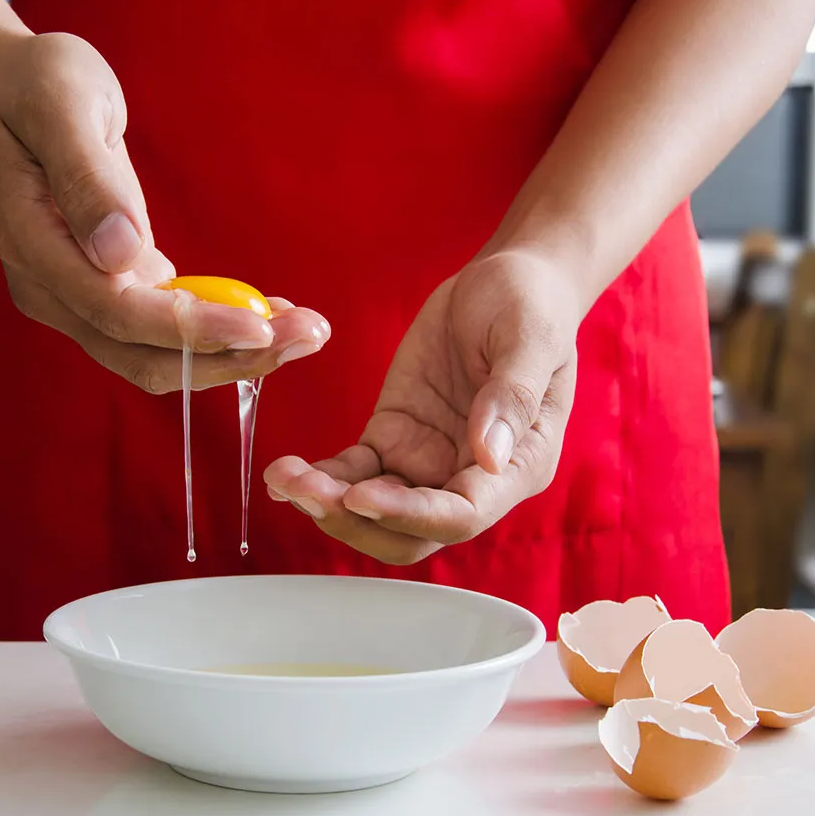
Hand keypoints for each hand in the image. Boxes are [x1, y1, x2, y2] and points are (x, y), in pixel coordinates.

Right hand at [0, 33, 328, 391]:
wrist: (12, 92)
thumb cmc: (37, 86)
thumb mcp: (62, 105)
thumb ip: (88, 178)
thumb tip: (120, 252)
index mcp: (33, 244)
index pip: (115, 311)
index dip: (188, 329)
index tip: (258, 326)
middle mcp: (50, 289)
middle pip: (141, 355)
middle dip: (228, 355)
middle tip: (309, 334)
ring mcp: (75, 299)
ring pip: (156, 357)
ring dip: (231, 354)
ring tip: (304, 330)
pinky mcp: (105, 294)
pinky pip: (162, 333)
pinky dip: (216, 332)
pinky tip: (268, 314)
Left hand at [264, 250, 579, 563]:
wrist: (503, 282)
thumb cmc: (530, 307)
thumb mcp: (530, 338)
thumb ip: (512, 396)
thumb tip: (489, 455)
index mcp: (517, 465)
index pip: (462, 515)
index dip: (410, 515)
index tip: (361, 496)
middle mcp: (469, 477)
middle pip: (411, 533)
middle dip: (358, 523)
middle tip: (309, 492)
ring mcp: (427, 462)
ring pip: (374, 512)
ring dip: (329, 504)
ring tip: (285, 476)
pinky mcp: (393, 439)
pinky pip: (353, 472)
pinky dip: (321, 478)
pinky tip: (284, 472)